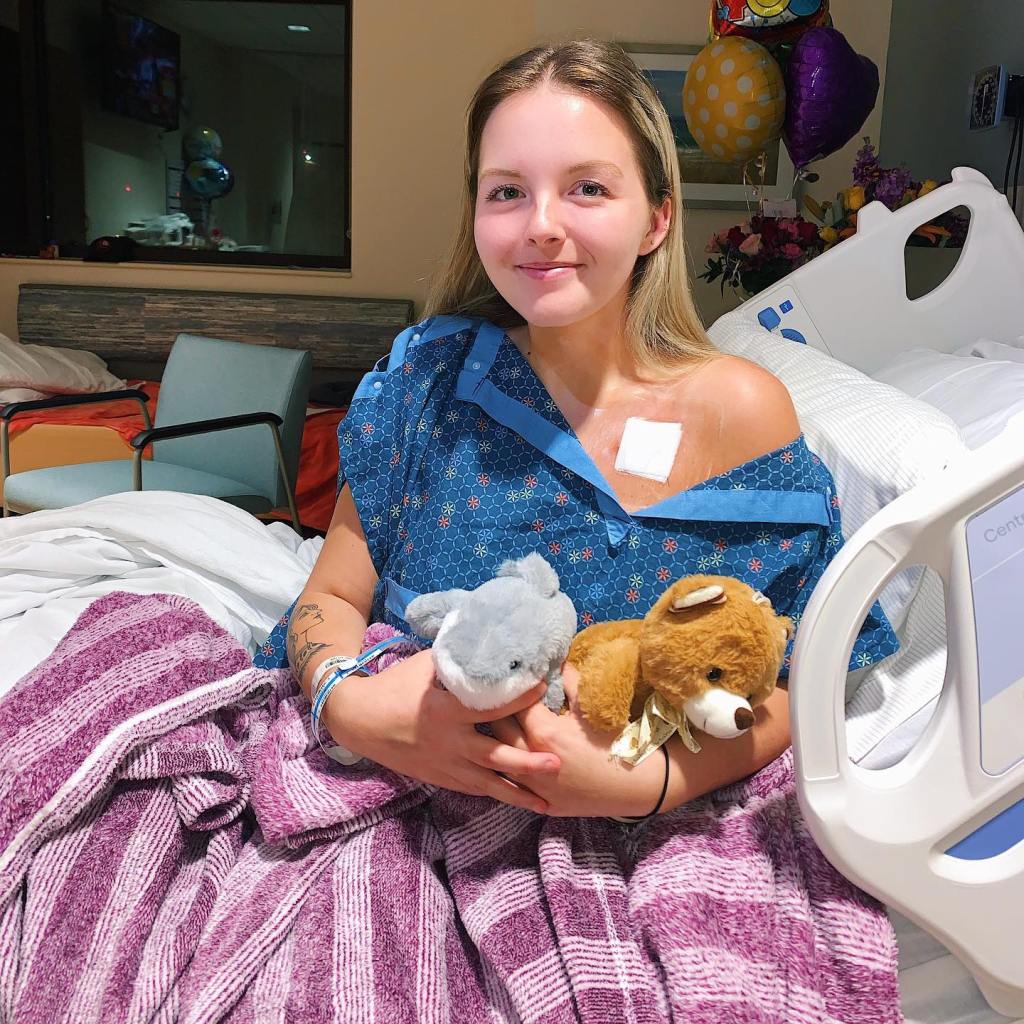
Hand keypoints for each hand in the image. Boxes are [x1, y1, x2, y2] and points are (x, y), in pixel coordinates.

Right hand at [322, 649, 561, 813]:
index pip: (489, 707)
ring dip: (517, 793)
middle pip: (495, 757)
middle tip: (556, 763)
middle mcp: (448, 743)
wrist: (359, 719)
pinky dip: (495, 795)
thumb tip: (491, 646)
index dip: (518, 699)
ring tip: (546, 801)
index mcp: (445, 712)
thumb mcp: (426, 666)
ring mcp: (444, 765)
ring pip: (486, 783)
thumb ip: (459, 663)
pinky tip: (517, 801)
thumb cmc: (395, 685)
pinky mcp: (439, 778)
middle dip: (527, 763)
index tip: (542, 688)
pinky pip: (472, 788)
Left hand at [489, 662, 667, 817]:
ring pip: (500, 759)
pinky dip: (509, 770)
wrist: (637, 785)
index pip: (514, 704)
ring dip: (499, 742)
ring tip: (503, 727)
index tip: (515, 683)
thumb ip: (570, 681)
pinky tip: (511, 759)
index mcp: (544, 732)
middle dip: (499, 712)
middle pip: (498, 729)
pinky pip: (512, 786)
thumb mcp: (591, 708)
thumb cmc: (615, 741)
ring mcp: (535, 787)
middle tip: (504, 701)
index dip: (514, 691)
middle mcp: (533, 760)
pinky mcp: (541, 804)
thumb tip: (559, 661)